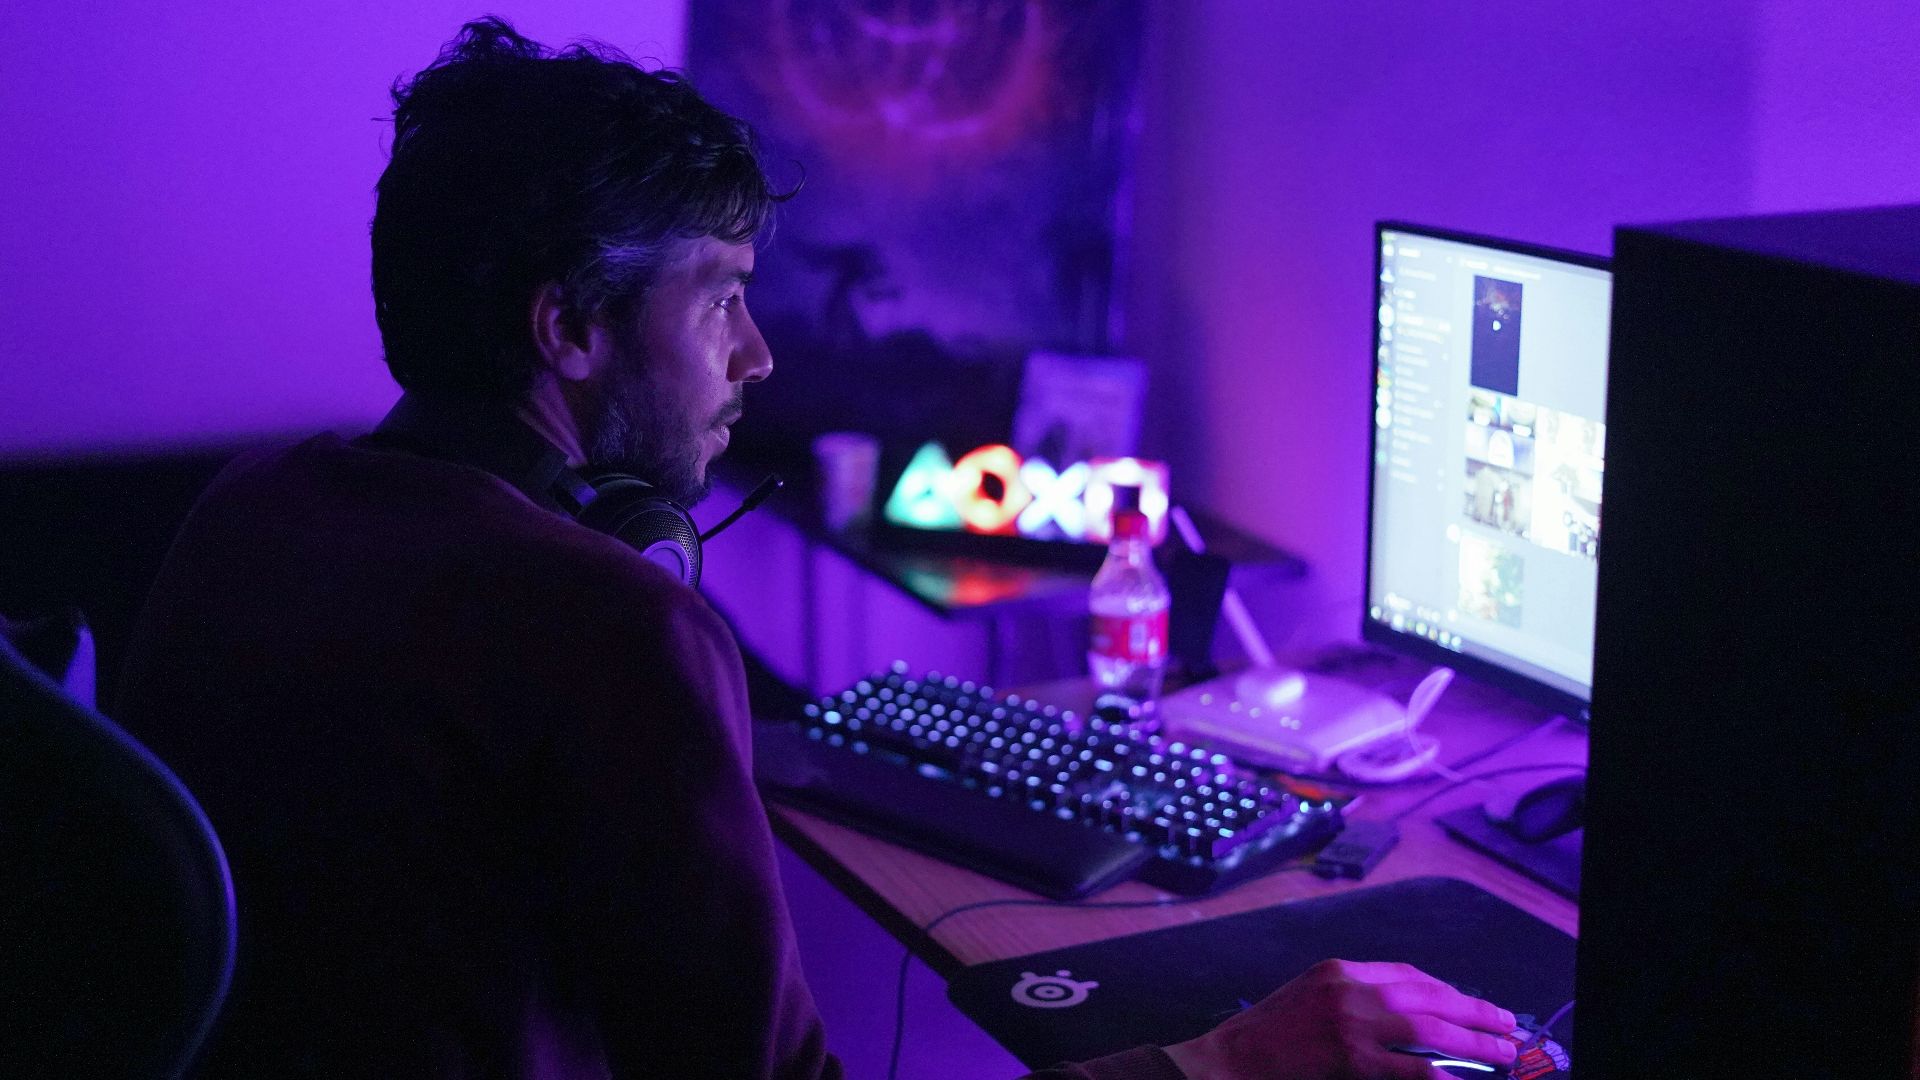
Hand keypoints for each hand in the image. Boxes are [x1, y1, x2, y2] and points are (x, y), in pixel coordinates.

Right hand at [1162, 959, 1517, 1078]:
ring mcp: (1351, 1022)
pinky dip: (1439, 1073)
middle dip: (1474, 1009)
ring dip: (1473, 1040)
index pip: (1408, 972)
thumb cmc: (1264, 1036)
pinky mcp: (1350, 1057)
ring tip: (1502, 1050)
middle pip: (1428, 994)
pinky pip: (1409, 1066)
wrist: (1227, 1059)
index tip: (1471, 1003)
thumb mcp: (1308, 998)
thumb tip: (1404, 1014)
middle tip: (1507, 1022)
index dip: (1446, 989)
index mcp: (1339, 969)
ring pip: (1429, 1027)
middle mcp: (1350, 988)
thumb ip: (1351, 998)